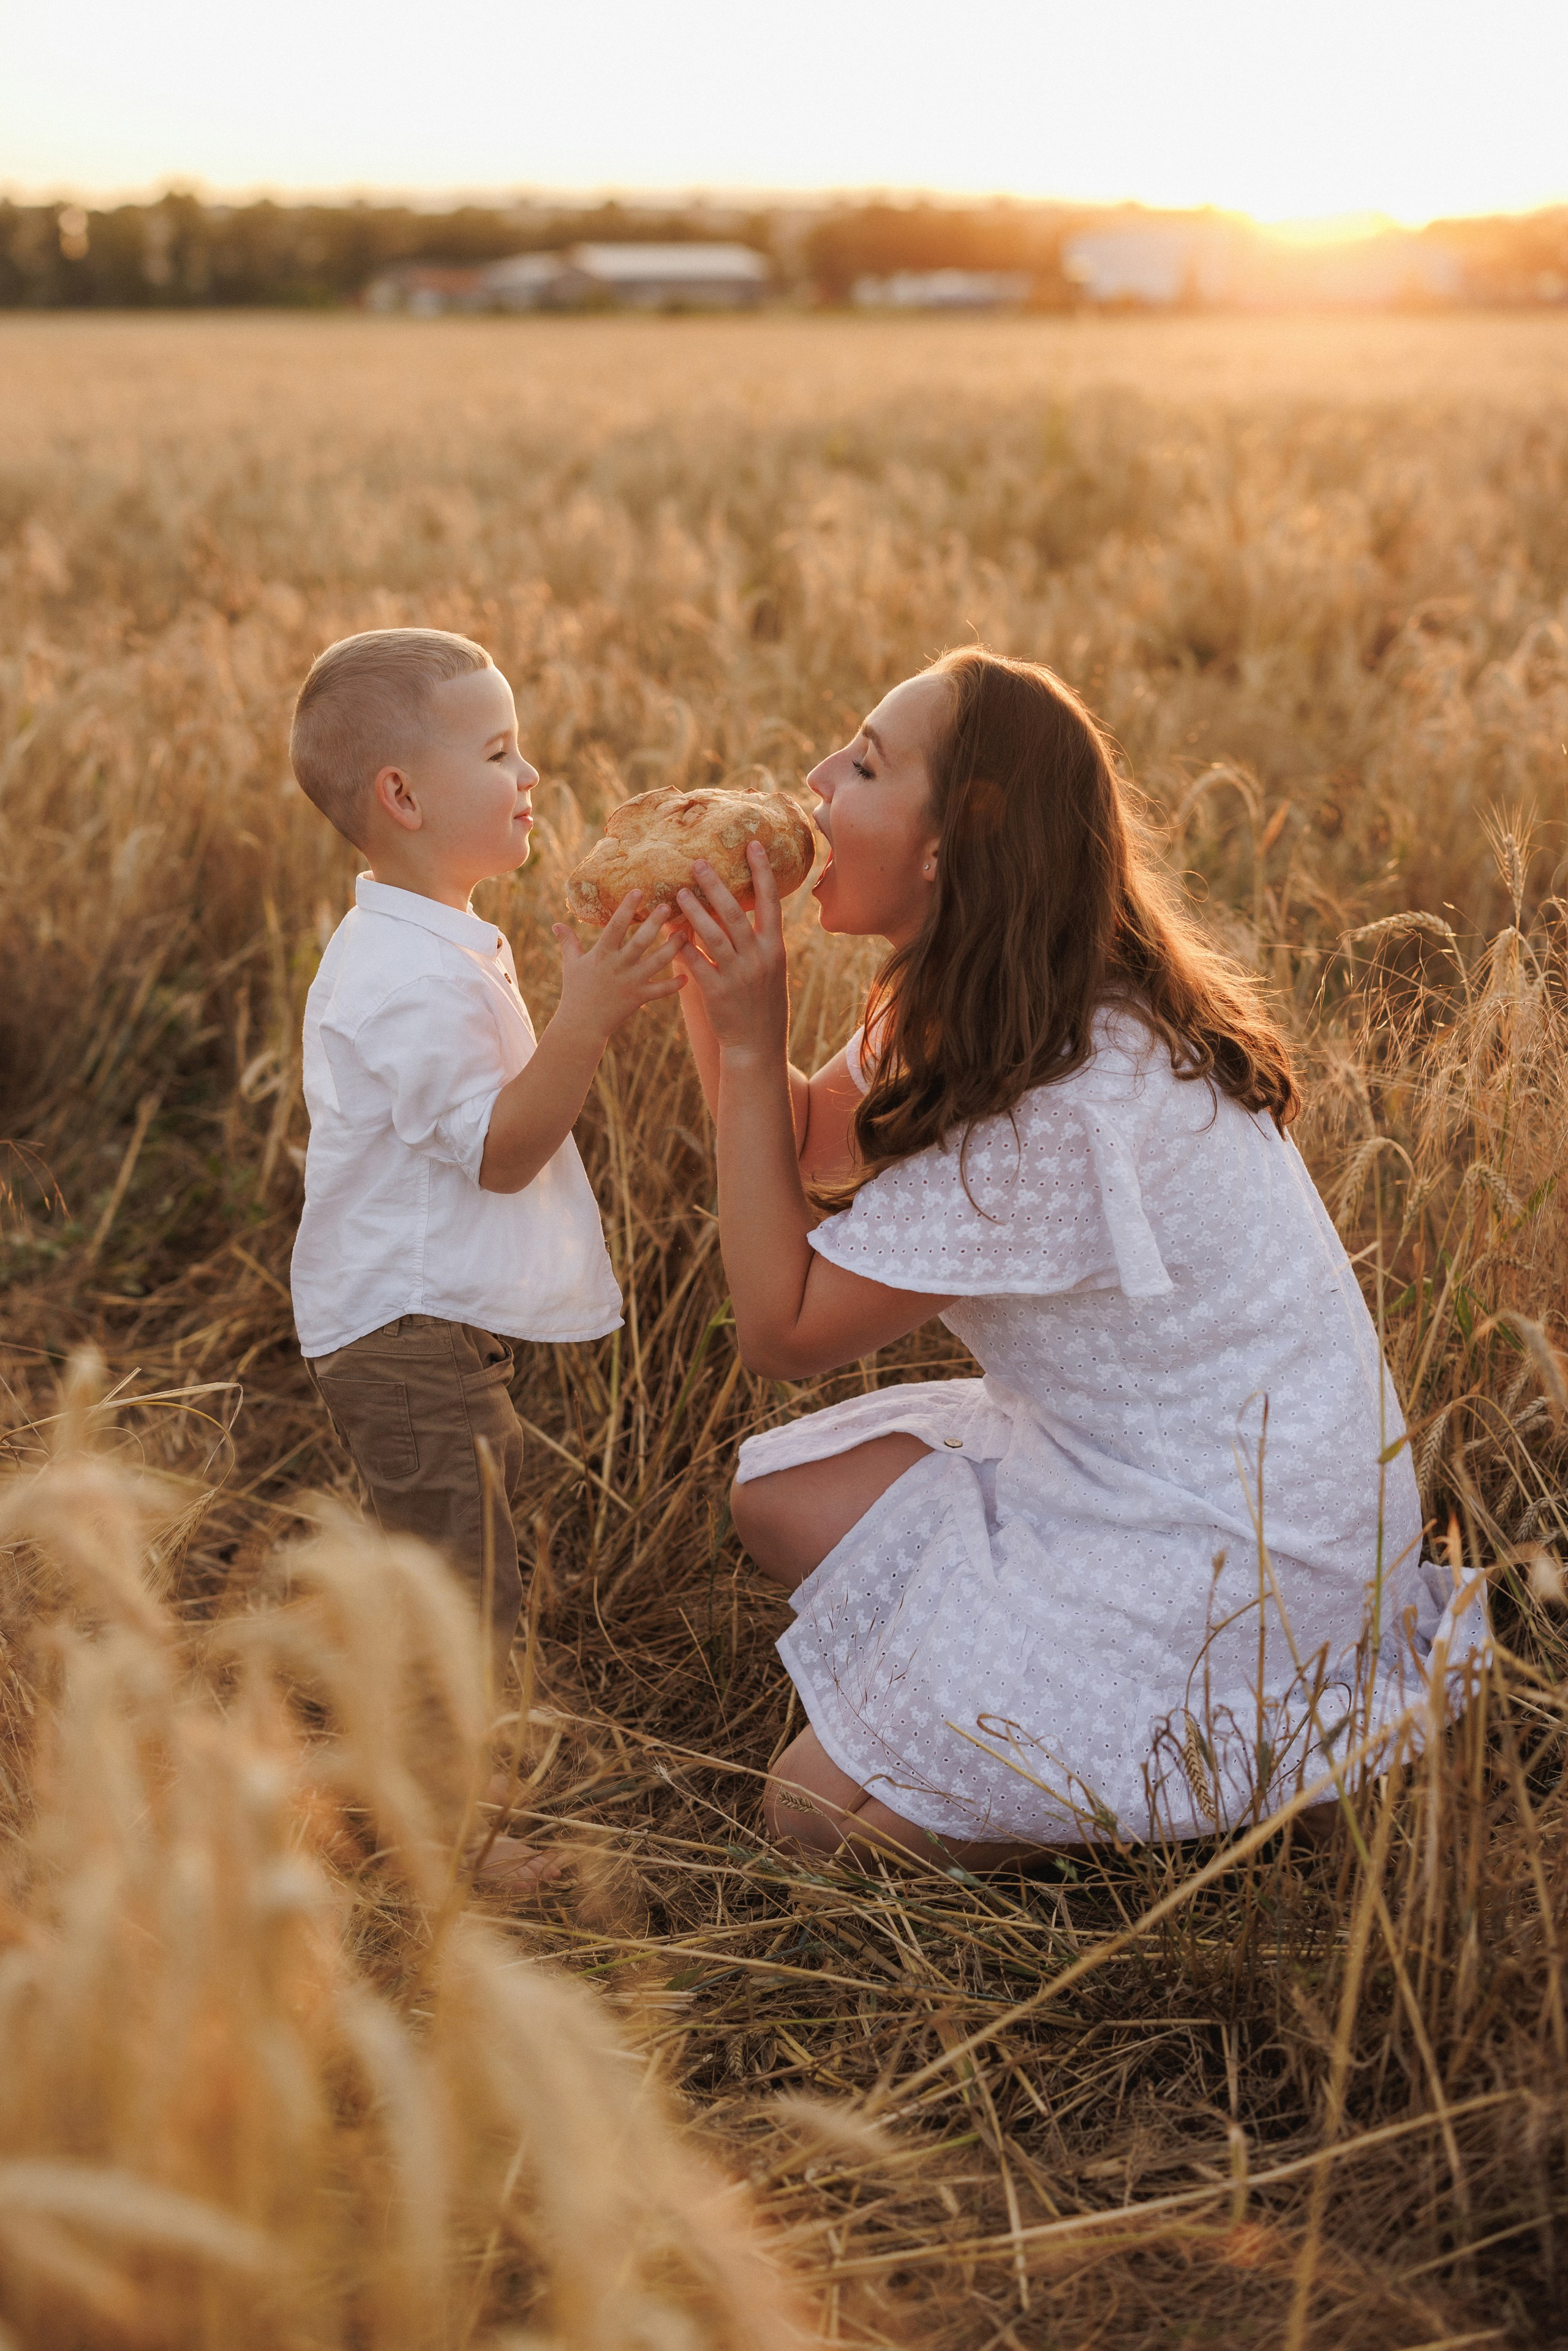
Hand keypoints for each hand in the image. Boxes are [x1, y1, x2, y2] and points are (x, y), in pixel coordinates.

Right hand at [552, 890, 684, 1043]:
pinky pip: (660, 991)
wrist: (581, 1024)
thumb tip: (556, 924)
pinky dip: (674, 985)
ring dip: (672, 948)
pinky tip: (687, 977)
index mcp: (601, 954)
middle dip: (655, 923)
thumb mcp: (571, 964)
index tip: (638, 891)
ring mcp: (630, 982)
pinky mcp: (639, 998)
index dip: (626, 908)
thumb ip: (568, 942)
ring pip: (656, 962)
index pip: (615, 926)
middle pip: (640, 941)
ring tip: (684, 934)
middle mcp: (618, 966)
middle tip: (667, 906)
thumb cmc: (575, 991)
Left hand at [675, 843, 788, 1062]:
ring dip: (694, 911)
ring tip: (678, 893)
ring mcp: (738, 975)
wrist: (757, 1045)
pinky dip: (682, 946)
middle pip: (736, 912)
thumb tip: (739, 907)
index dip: (762, 872)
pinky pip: (696, 963)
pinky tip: (669, 932)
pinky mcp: (717, 993)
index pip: (770, 902)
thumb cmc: (762, 1003)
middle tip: (697, 862)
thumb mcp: (769, 969)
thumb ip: (756, 940)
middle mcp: (759, 958)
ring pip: (714, 935)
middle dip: (716, 884)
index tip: (752, 844)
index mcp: (775, 948)